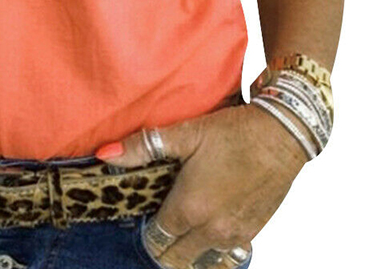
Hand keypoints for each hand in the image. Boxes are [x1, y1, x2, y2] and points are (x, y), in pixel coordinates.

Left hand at [95, 102, 308, 267]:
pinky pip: (225, 255)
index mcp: (190, 208)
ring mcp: (234, 235)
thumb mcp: (186, 133)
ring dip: (188, 249)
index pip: (157, 237)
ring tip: (181, 227)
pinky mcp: (252, 232)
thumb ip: (143, 147)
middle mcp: (212, 229)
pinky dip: (211, 249)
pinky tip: (207, 227)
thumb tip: (105, 155)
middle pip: (176, 257)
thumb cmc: (233, 131)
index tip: (145, 211)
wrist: (283, 135)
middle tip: (159, 222)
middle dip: (164, 245)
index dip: (147, 227)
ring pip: (201, 260)